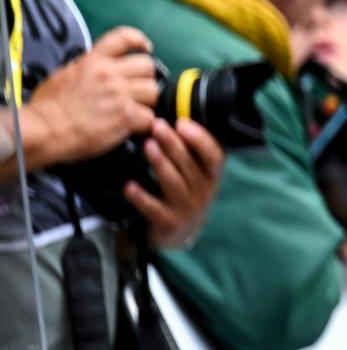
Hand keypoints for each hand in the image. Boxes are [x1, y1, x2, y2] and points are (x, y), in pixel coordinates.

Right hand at [22, 27, 158, 165]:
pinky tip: (132, 127)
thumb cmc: (47, 108)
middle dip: (145, 79)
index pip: (123, 38)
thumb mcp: (64, 75)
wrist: (43, 130)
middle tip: (137, 91)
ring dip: (146, 102)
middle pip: (148, 66)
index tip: (146, 47)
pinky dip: (144, 124)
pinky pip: (149, 116)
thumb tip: (98, 69)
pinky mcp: (126, 116)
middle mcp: (109, 74)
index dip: (139, 40)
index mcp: (93, 61)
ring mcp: (119, 94)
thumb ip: (87, 68)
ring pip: (152, 91)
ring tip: (134, 111)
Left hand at [127, 119, 223, 248]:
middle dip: (173, 143)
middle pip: (189, 165)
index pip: (214, 155)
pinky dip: (141, 196)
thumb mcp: (194, 173)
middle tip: (157, 126)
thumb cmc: (183, 192)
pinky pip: (154, 208)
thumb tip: (172, 118)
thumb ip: (188, 150)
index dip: (200, 139)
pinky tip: (129, 185)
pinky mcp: (168, 223)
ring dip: (160, 163)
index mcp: (211, 174)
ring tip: (147, 146)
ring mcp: (187, 208)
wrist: (178, 232)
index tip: (182, 123)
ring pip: (173, 183)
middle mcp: (203, 191)